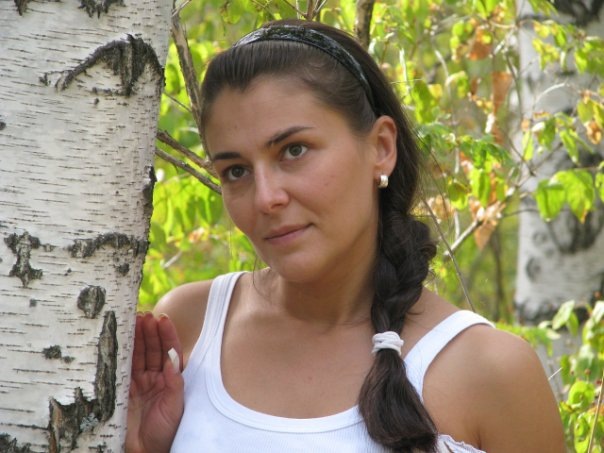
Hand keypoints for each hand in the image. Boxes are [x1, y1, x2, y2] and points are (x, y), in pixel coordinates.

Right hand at [126, 313, 184, 452]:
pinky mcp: (121, 390)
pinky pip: (121, 368)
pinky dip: (120, 353)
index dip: (166, 334)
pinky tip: (119, 339)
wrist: (146, 452)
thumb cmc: (166, 431)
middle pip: (152, 349)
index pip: (169, 351)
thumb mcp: (175, 407)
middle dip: (149, 331)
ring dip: (136, 337)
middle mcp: (154, 377)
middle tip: (145, 315)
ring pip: (137, 355)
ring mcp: (137, 382)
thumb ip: (174, 383)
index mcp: (170, 379)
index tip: (163, 319)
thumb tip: (173, 359)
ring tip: (133, 319)